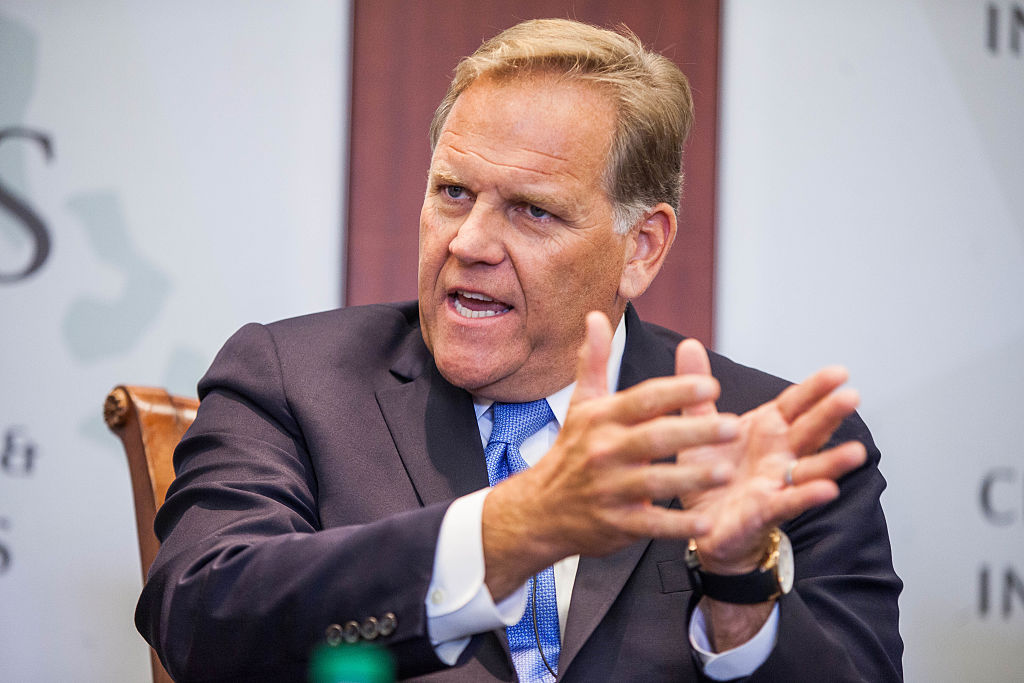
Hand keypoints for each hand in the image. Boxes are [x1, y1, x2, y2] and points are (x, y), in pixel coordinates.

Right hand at [481, 312, 740, 599]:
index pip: (643, 400)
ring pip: (656, 481)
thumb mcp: (581, 405)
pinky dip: (677, 527)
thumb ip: (593, 360)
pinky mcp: (616, 524)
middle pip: (654, 437)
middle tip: (735, 426)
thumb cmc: (571, 452)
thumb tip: (596, 316)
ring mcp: (609, 489)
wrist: (539, 511)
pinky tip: (706, 525)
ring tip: (727, 473)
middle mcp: (605, 451)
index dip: (677, 392)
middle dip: (696, 432)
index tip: (711, 387)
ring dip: (692, 478)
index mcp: (603, 419)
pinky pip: (651, 524)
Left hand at [673, 339, 865, 575]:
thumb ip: (697, 390)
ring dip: (833, 462)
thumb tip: (688, 344)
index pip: (795, 404)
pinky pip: (789, 502)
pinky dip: (807, 496)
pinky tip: (827, 490)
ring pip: (810, 469)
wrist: (702, 524)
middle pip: (809, 430)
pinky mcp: (765, 511)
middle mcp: (779, 454)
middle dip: (830, 415)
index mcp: (766, 429)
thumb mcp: (699, 427)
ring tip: (856, 452)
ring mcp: (776, 483)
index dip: (816, 388)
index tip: (840, 372)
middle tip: (852, 397)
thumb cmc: (711, 474)